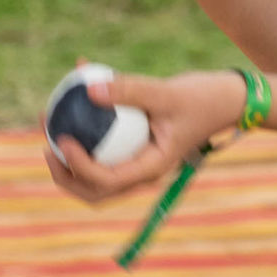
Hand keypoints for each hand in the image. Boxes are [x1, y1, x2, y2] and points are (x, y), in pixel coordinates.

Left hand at [44, 68, 246, 203]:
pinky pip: (104, 143)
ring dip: (69, 154)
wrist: (229, 97)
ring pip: (94, 172)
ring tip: (50, 123)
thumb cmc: (204, 97)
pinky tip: (76, 91)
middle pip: (93, 189)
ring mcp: (138, 159)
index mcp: (150, 168)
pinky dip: (86, 128)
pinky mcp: (136, 143)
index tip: (62, 138)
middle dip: (63, 171)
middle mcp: (141, 170)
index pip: (106, 181)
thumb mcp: (166, 92)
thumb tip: (87, 87)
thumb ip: (130, 90)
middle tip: (47, 141)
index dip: (78, 166)